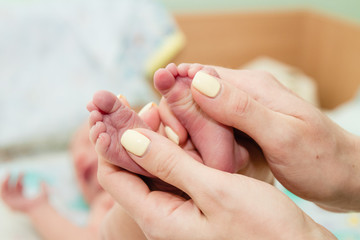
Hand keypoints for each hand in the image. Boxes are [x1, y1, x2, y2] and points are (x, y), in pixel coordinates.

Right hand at [1, 173, 48, 212]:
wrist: (39, 208)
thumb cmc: (42, 202)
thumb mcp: (44, 192)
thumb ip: (43, 186)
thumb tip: (42, 180)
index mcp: (23, 197)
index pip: (19, 186)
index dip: (19, 179)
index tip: (22, 172)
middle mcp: (16, 199)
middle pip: (11, 188)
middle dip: (10, 179)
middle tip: (11, 172)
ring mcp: (12, 202)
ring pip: (5, 190)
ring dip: (5, 182)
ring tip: (8, 174)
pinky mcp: (9, 203)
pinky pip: (2, 194)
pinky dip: (2, 187)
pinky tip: (5, 181)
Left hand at [98, 129, 334, 239]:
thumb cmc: (263, 228)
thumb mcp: (214, 190)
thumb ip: (169, 164)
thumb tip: (128, 139)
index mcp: (158, 218)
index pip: (113, 177)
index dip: (108, 142)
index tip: (112, 111)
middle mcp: (162, 217)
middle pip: (130, 172)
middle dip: (128, 136)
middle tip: (134, 103)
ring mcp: (179, 211)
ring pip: (153, 170)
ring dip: (152, 140)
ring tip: (159, 108)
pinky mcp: (196, 205)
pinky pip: (174, 174)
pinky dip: (174, 150)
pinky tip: (183, 131)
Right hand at [190, 67, 359, 210]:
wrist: (346, 177)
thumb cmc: (320, 160)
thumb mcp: (282, 136)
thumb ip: (242, 109)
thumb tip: (199, 82)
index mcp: (255, 88)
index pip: (203, 76)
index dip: (177, 90)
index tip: (163, 114)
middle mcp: (249, 94)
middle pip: (200, 91)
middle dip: (180, 111)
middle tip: (175, 138)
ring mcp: (249, 111)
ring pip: (206, 109)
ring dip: (191, 125)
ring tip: (184, 147)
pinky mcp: (249, 127)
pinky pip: (218, 124)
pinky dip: (205, 136)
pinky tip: (201, 151)